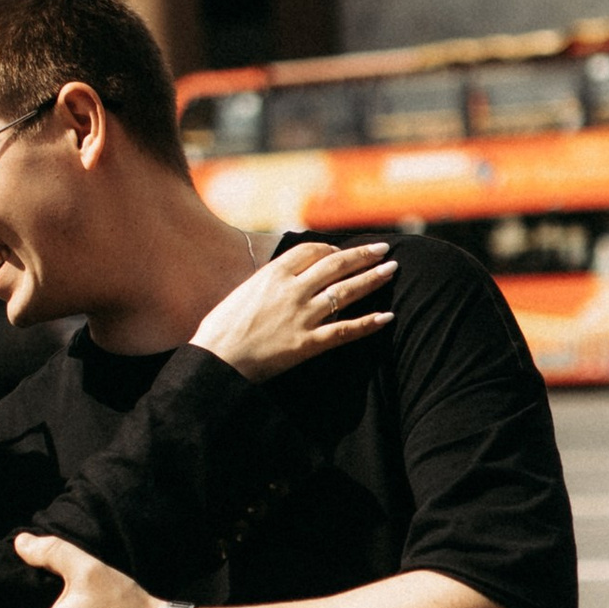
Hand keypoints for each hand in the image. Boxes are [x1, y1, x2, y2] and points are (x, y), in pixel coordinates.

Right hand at [191, 238, 394, 378]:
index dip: (332, 250)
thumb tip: (283, 278)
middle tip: (384, 249)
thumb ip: (267, 282)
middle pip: (336, 265)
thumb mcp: (243, 292)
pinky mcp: (307, 343)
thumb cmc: (221, 329)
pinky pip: (345, 330)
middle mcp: (292, 290)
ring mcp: (302, 316)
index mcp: (273, 273)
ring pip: (346, 292)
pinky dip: (368, 323)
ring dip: (372, 279)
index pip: (311, 251)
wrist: (216, 359)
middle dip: (363, 255)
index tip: (342, 253)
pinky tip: (387, 317)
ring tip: (392, 270)